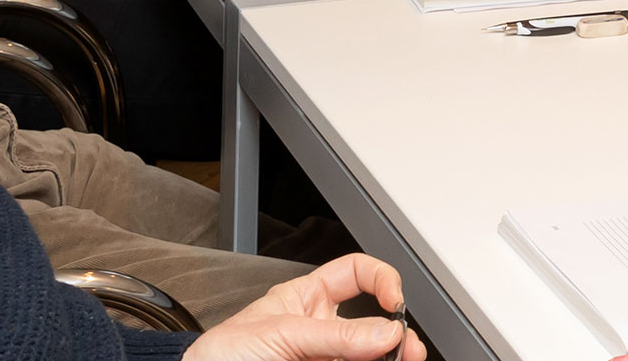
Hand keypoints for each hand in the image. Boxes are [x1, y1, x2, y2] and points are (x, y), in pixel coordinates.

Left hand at [185, 254, 425, 360]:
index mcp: (306, 298)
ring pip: (368, 355)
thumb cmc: (219, 356)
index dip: (381, 280)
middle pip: (372, 324)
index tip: (394, 303)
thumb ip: (334, 334)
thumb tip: (384, 331)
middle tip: (407, 350)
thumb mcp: (280, 333)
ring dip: (388, 358)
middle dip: (395, 333)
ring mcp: (322, 358)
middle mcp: (319, 330)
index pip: (357, 274)